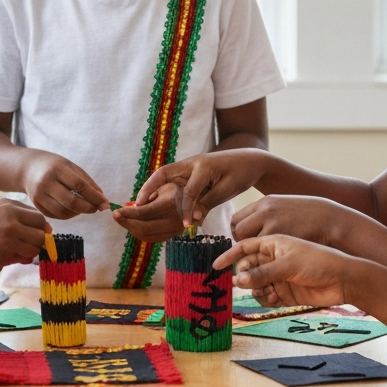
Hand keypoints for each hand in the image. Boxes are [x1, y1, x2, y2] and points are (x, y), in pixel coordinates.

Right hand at [0, 198, 47, 270]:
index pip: (37, 216)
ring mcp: (10, 230)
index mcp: (8, 204)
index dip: (37, 229)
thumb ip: (10, 215)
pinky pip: (25, 256)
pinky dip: (18, 260)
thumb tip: (37, 228)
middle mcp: (12, 214)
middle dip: (37, 241)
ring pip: (37, 244)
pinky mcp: (6, 248)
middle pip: (41, 229)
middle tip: (23, 249)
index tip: (30, 238)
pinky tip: (3, 259)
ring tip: (12, 255)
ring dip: (28, 252)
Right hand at [21, 151, 107, 218]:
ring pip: (63, 212)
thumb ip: (87, 182)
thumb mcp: (71, 167)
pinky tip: (73, 209)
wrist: (27, 168)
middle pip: (71, 202)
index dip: (94, 197)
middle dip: (88, 208)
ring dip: (78, 213)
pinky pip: (56, 215)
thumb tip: (102, 200)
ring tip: (84, 207)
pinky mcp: (36, 206)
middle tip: (97, 208)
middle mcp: (46, 183)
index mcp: (57, 169)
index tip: (105, 203)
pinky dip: (68, 215)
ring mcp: (38, 196)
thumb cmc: (54, 166)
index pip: (79, 186)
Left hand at [113, 184, 185, 242]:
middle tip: (116, 216)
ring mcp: (176, 229)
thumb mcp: (165, 183)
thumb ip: (148, 194)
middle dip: (127, 223)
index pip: (144, 213)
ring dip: (132, 229)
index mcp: (171, 203)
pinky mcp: (176, 234)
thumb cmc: (180, 185)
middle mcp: (174, 219)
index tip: (116, 210)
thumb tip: (131, 205)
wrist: (201, 195)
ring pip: (148, 236)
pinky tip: (133, 225)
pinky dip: (141, 233)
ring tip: (122, 220)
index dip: (128, 213)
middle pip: (144, 228)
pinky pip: (154, 238)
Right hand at [135, 150, 266, 225]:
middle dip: (149, 187)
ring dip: (152, 188)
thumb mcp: (227, 190)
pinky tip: (153, 200)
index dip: (186, 210)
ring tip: (140, 205)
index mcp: (203, 167)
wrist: (249, 160)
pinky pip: (172, 180)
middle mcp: (191, 164)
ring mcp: (188, 166)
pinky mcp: (189, 172)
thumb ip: (207, 203)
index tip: (186, 226)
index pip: (189, 191)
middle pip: (164, 173)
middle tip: (137, 204)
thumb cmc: (240, 174)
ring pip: (164, 176)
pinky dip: (161, 189)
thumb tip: (191, 220)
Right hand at [213, 235, 360, 308]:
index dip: (230, 255)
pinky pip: (265, 296)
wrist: (343, 279)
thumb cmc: (317, 261)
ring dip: (255, 289)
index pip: (245, 246)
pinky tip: (274, 298)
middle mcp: (272, 259)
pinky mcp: (284, 292)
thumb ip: (263, 273)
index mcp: (272, 243)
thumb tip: (239, 279)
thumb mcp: (288, 264)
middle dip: (243, 275)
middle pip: (247, 267)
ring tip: (266, 291)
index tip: (216, 266)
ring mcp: (278, 276)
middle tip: (244, 282)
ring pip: (255, 284)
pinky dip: (265, 299)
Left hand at [231, 195, 355, 248]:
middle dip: (241, 243)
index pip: (237, 220)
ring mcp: (273, 224)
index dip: (238, 233)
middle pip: (238, 230)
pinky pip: (262, 253)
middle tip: (250, 253)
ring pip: (248, 243)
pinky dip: (264, 260)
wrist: (331, 220)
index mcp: (264, 203)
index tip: (245, 242)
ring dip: (251, 253)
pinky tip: (273, 262)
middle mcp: (265, 211)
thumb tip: (249, 229)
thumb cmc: (308, 217)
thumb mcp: (284, 208)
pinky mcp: (282, 239)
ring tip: (260, 259)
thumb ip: (266, 216)